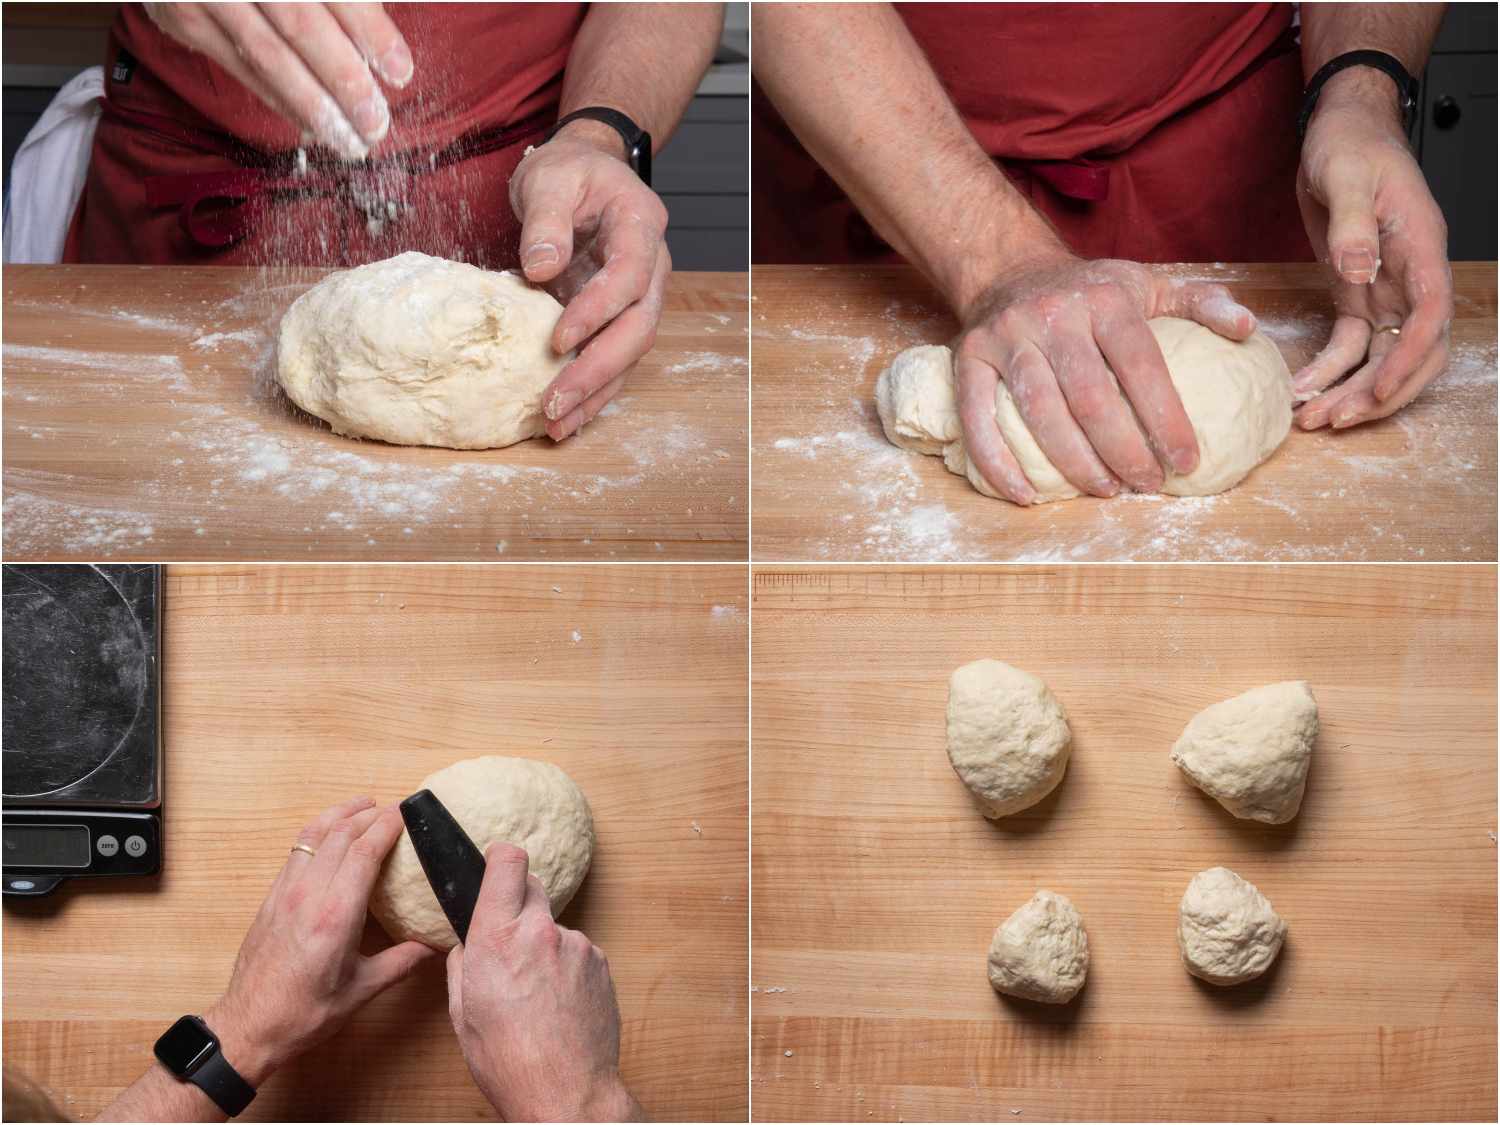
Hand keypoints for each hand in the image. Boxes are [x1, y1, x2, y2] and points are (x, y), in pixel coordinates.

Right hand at [142, 2, 411, 159]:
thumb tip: (379, 42)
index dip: (370, 31)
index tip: (400, 72)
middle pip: (302, 26)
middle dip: (345, 81)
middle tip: (376, 124)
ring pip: (269, 56)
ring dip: (315, 107)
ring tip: (351, 141)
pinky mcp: (184, 17)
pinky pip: (241, 67)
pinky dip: (280, 100)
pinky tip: (311, 125)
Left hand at [202, 798, 437, 1084]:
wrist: (249, 1026)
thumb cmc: (304, 1013)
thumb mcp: (361, 991)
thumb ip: (401, 963)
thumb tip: (433, 947)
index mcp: (335, 916)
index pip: (364, 852)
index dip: (387, 826)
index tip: (406, 814)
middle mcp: (308, 895)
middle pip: (340, 835)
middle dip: (369, 815)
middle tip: (393, 808)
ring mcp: (285, 893)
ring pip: (313, 835)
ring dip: (340, 814)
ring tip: (362, 804)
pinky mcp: (271, 898)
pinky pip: (296, 850)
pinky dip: (318, 831)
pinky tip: (330, 832)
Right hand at [447, 843, 643, 1121]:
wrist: (564, 1090)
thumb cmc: (506, 1059)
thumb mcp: (461, 1010)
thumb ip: (464, 962)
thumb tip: (470, 942)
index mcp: (497, 938)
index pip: (507, 863)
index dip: (499, 857)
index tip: (495, 859)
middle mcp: (540, 932)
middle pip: (532, 886)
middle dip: (518, 903)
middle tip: (509, 938)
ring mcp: (576, 945)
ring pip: (553, 926)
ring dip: (542, 944)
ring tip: (534, 992)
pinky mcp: (601, 961)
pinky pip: (575, 950)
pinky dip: (565, 966)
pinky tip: (557, 1001)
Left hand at [510, 123, 670, 439]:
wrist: (586, 172)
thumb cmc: (571, 172)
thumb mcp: (551, 177)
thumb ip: (546, 219)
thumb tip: (541, 268)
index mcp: (641, 226)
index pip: (629, 277)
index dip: (598, 311)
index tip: (557, 340)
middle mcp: (651, 269)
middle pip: (637, 328)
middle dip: (597, 369)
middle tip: (555, 401)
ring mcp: (639, 299)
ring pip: (629, 355)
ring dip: (594, 393)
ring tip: (557, 425)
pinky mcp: (619, 320)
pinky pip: (613, 362)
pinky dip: (591, 392)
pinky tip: (564, 419)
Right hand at [954, 254, 1256, 503]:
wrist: (1007, 269)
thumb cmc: (1089, 291)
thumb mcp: (1148, 283)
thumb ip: (1201, 303)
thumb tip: (1247, 328)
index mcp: (1105, 299)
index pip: (1140, 365)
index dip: (1165, 418)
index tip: (1185, 461)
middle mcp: (1053, 315)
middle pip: (1090, 396)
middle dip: (1122, 450)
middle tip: (1145, 485)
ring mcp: (1006, 338)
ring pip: (1039, 411)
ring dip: (1072, 462)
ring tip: (1102, 491)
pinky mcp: (968, 359)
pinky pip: (977, 418)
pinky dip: (998, 462)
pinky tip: (1024, 495)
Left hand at [1293, 68, 1452, 429]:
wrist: (1338, 130)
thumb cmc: (1351, 143)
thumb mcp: (1347, 175)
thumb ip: (1354, 226)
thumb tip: (1362, 271)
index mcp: (1420, 248)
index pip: (1430, 316)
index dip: (1409, 359)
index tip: (1378, 391)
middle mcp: (1411, 275)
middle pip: (1413, 351)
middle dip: (1378, 392)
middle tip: (1334, 420)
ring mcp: (1386, 287)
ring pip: (1381, 356)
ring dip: (1351, 391)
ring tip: (1311, 418)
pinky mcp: (1357, 291)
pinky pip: (1350, 344)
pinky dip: (1330, 370)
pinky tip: (1302, 389)